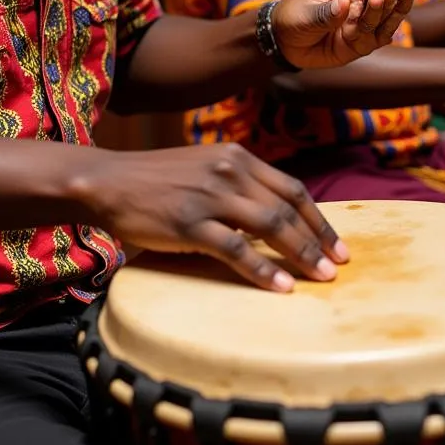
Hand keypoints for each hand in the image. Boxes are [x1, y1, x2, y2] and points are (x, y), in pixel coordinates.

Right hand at [97, 144, 347, 291]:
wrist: (107, 181)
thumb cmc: (156, 180)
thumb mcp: (205, 168)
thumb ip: (239, 185)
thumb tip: (275, 221)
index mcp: (238, 156)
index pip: (292, 189)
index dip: (318, 219)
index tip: (337, 244)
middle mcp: (229, 170)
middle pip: (287, 208)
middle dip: (318, 240)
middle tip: (337, 266)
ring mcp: (210, 196)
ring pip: (269, 226)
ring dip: (300, 255)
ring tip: (320, 278)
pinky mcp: (189, 223)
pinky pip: (236, 249)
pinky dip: (262, 270)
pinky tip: (280, 287)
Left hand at [274, 0, 417, 68]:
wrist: (283, 43)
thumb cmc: (294, 17)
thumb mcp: (305, 13)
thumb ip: (325, 11)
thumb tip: (344, 3)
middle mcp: (357, 5)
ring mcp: (359, 25)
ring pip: (382, 19)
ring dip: (389, 11)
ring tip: (396, 3)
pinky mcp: (359, 45)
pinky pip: (375, 40)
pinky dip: (381, 35)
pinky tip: (389, 30)